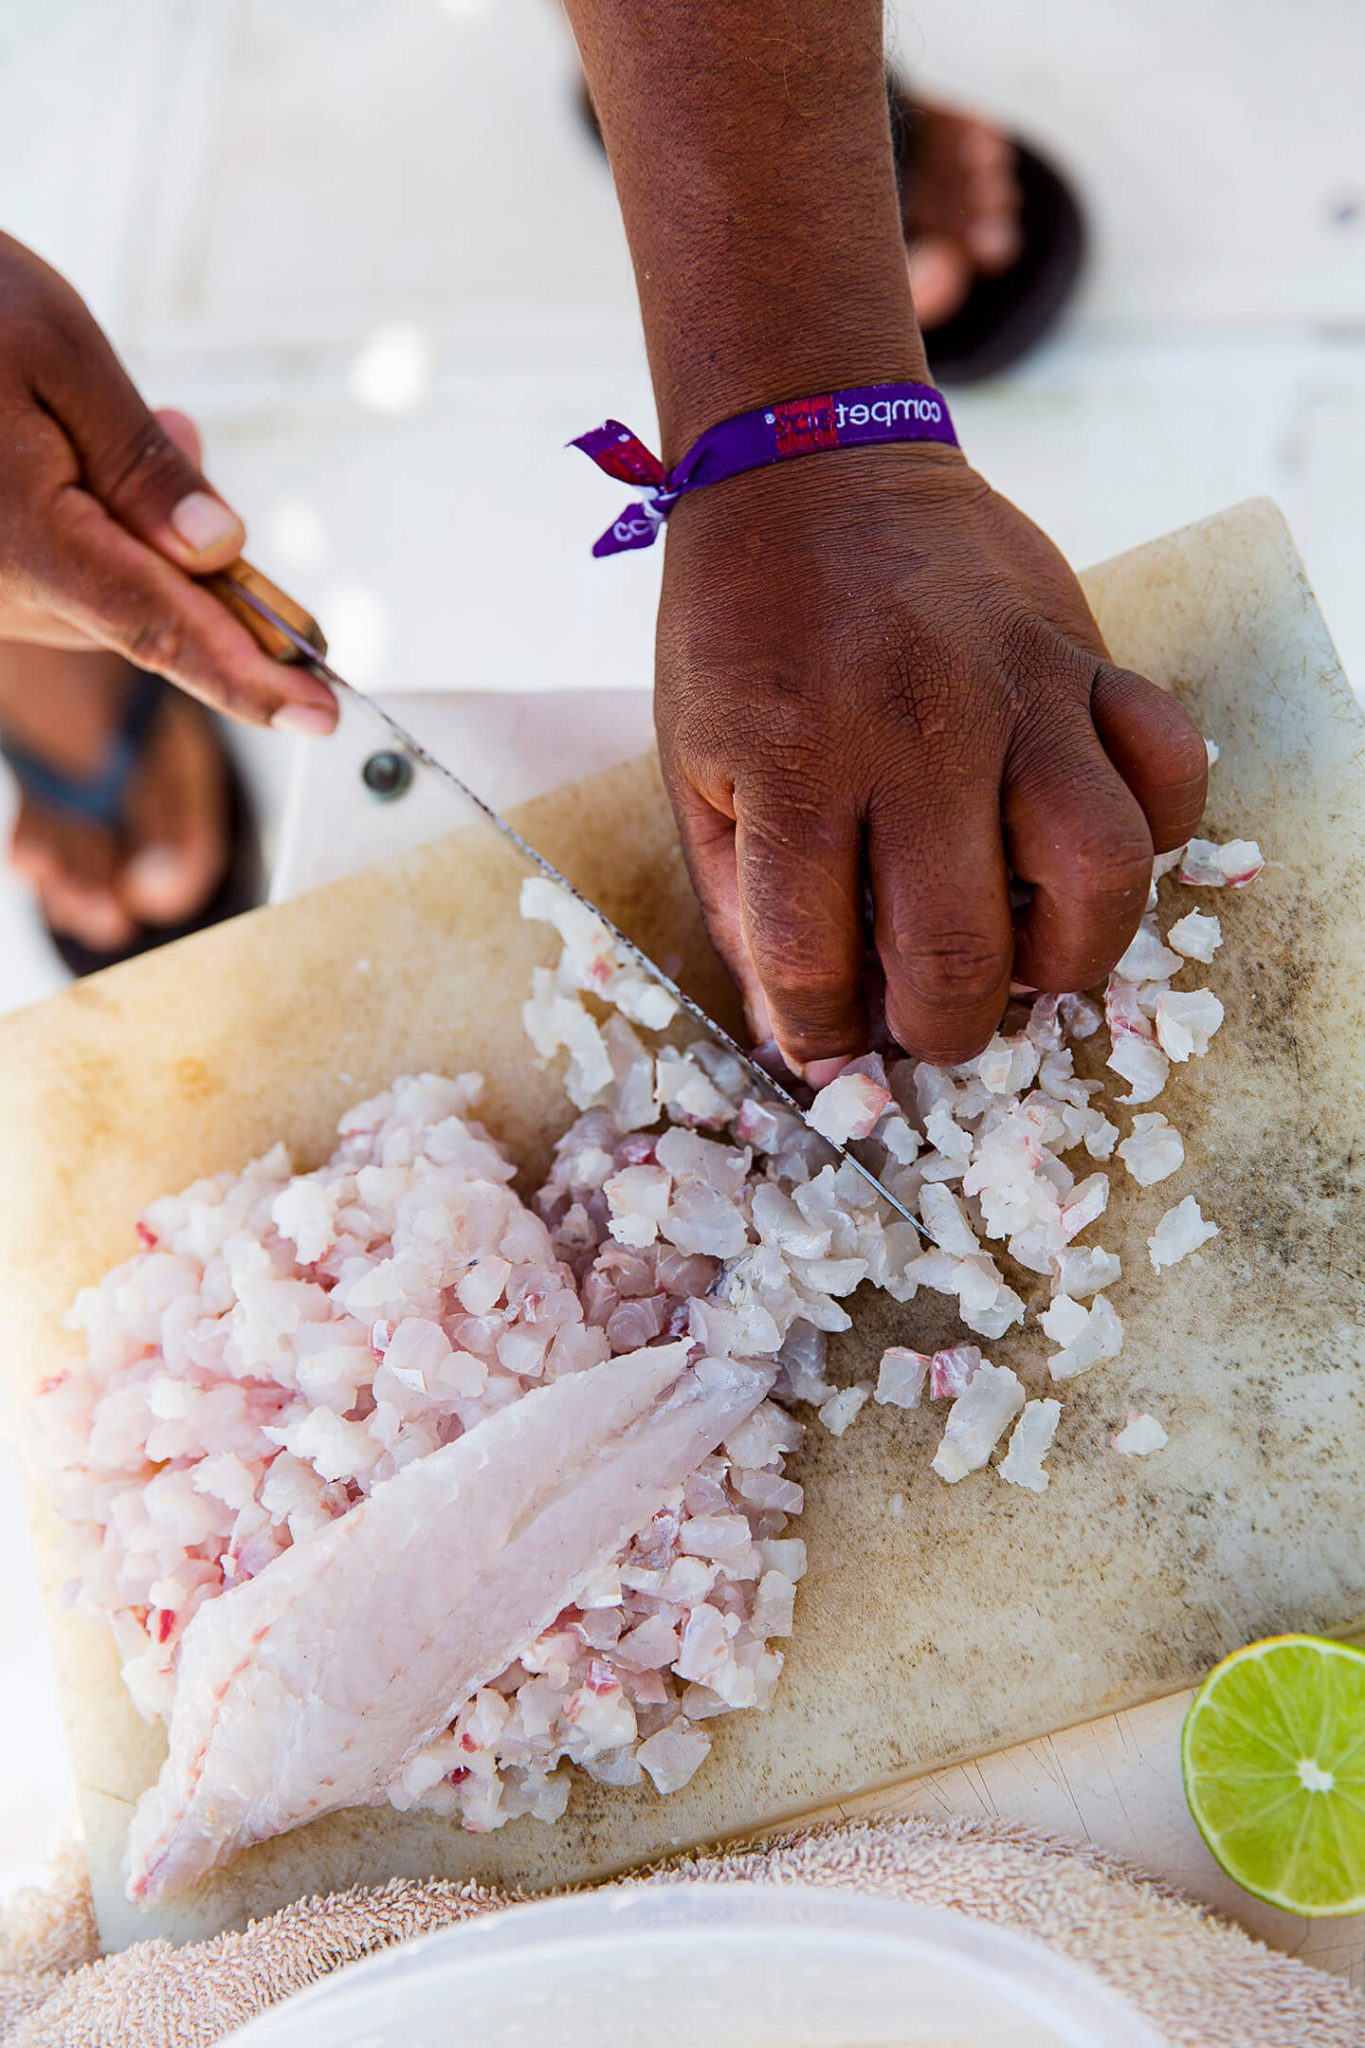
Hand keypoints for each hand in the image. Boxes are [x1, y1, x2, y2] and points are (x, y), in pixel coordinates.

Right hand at [0, 234, 334, 733]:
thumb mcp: (57, 354)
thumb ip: (142, 463)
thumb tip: (218, 549)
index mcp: (22, 542)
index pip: (162, 631)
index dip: (248, 679)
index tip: (319, 714)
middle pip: (147, 617)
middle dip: (199, 561)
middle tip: (188, 435)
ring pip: (109, 600)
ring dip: (146, 538)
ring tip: (124, 425)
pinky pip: (66, 580)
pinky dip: (101, 532)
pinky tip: (78, 456)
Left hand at [656, 446, 1208, 1070]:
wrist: (807, 465)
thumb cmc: (741, 637)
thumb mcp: (696, 771)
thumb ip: (744, 909)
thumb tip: (805, 1040)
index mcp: (793, 767)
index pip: (816, 964)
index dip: (823, 1036)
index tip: (833, 1038)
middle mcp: (912, 735)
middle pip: (962, 952)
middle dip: (946, 1028)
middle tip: (933, 1012)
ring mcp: (1012, 692)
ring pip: (1100, 871)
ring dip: (1070, 954)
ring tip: (1028, 951)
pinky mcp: (1081, 654)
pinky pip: (1170, 762)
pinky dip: (1156, 824)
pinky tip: (1083, 837)